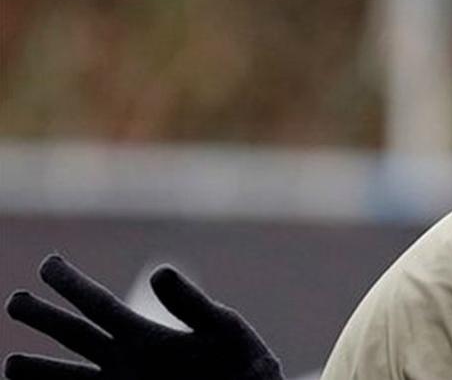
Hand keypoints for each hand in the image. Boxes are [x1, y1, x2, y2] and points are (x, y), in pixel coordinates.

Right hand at [5, 255, 282, 379]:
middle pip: (74, 337)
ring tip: (9, 365)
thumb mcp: (224, 331)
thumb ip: (192, 306)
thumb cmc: (246, 369)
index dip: (71, 284)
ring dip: (39, 373)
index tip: (48, 264)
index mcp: (147, 336)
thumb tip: (157, 273)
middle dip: (43, 319)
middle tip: (14, 300)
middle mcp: (127, 364)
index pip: (98, 305)